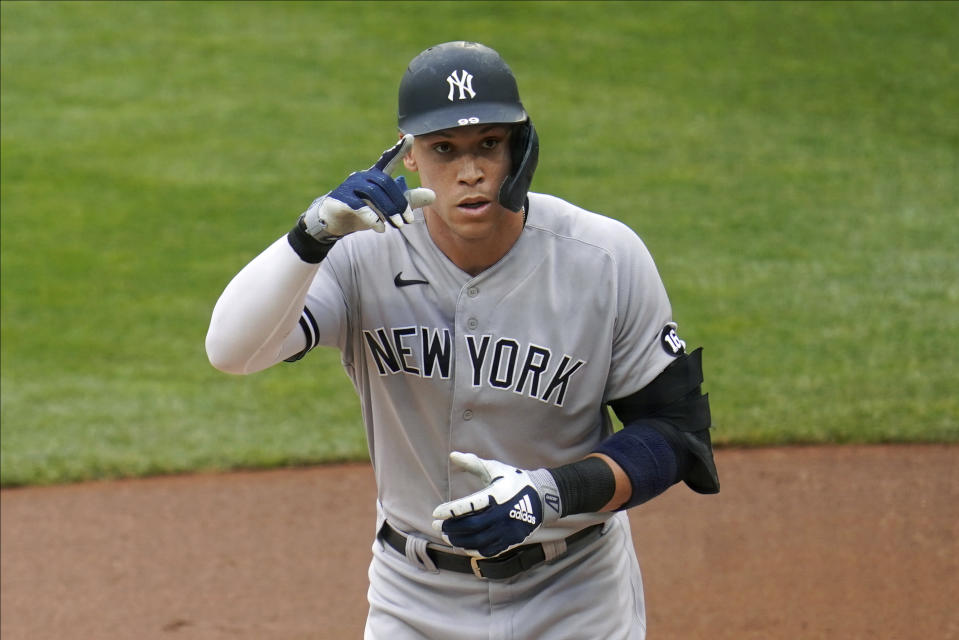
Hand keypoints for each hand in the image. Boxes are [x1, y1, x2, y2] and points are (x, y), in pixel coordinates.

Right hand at [301, 134, 434, 237]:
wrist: (334, 222)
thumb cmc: (363, 210)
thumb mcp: (388, 207)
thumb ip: (409, 201)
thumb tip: (433, 196)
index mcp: (374, 176)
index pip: (388, 160)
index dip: (399, 149)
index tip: (411, 137)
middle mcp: (362, 177)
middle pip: (385, 184)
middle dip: (399, 203)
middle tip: (408, 221)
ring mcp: (349, 187)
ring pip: (373, 194)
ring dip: (388, 211)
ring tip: (398, 225)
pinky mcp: (340, 200)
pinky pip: (358, 207)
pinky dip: (371, 218)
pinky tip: (381, 228)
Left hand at [432, 452, 562, 557]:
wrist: (542, 498)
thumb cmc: (514, 480)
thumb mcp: (495, 468)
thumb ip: (473, 463)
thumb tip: (452, 455)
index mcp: (497, 495)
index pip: (470, 505)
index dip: (450, 510)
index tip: (435, 513)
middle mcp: (502, 514)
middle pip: (471, 526)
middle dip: (450, 528)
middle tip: (436, 526)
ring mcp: (507, 529)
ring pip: (478, 540)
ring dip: (458, 540)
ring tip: (446, 536)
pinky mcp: (511, 540)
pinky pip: (488, 550)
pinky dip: (472, 550)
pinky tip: (461, 545)